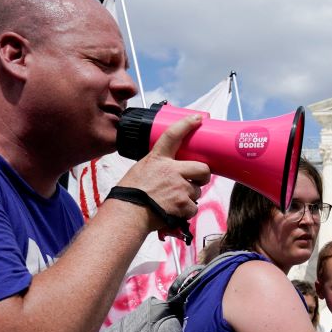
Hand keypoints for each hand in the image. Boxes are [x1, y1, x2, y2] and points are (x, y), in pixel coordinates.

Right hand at [116, 115, 210, 234]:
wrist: (127, 214)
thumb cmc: (130, 194)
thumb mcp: (141, 170)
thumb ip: (158, 166)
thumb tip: (169, 168)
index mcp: (158, 159)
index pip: (173, 135)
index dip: (187, 125)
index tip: (197, 118)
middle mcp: (172, 171)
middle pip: (203, 168)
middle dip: (204, 175)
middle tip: (198, 180)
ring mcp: (179, 188)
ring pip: (197, 191)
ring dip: (190, 196)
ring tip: (173, 200)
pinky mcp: (183, 204)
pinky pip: (193, 207)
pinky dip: (186, 211)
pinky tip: (174, 211)